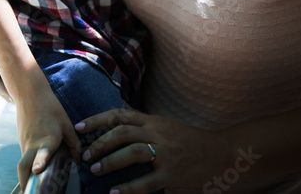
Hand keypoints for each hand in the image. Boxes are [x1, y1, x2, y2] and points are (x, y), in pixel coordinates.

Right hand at [17, 83, 79, 190]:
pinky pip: (24, 157)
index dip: (40, 161)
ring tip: (32, 189)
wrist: (29, 93)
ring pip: (23, 164)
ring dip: (26, 177)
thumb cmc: (50, 107)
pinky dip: (27, 166)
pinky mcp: (21, 141)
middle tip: (30, 193)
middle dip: (26, 182)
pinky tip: (34, 172)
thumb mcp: (66, 122)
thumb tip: (78, 160)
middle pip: (24, 166)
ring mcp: (25, 143)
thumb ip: (73, 142)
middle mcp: (34, 143)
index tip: (38, 170)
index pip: (43, 152)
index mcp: (48, 137)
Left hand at [77, 107, 231, 192]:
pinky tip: (114, 193)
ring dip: (111, 161)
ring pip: (133, 153)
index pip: (120, 115)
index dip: (98, 120)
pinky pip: (147, 181)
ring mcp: (166, 153)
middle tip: (86, 154)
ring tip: (95, 170)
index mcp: (153, 121)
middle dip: (101, 143)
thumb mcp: (165, 126)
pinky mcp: (173, 174)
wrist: (220, 153)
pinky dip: (129, 188)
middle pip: (123, 132)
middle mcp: (157, 133)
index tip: (80, 127)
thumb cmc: (189, 141)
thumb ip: (143, 125)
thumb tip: (116, 122)